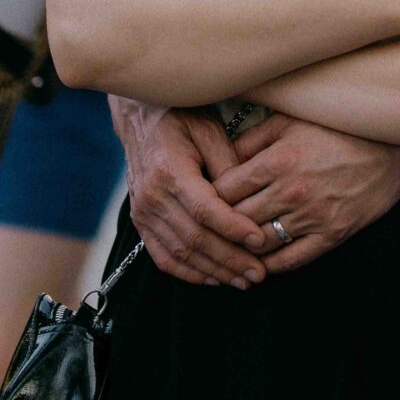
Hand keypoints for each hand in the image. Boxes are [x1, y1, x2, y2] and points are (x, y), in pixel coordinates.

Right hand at [110, 98, 270, 286]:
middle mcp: (152, 195)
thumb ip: (228, 164)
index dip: (233, 228)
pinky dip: (189, 273)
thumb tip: (247, 201)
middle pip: (194, 238)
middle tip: (259, 273)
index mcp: (170, 170)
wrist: (140, 120)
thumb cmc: (182, 119)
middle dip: (230, 260)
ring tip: (244, 281)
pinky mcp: (141, 222)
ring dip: (214, 271)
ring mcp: (143, 211)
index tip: (259, 240)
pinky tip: (214, 279)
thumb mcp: (209, 129)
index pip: (204, 210)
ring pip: (181, 253)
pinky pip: (163, 257)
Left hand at [213, 113, 399, 277]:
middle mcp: (291, 192)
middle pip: (237, 219)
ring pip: (260, 243)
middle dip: (218, 225)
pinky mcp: (332, 235)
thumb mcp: (290, 120)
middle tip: (205, 229)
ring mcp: (312, 216)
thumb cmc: (336, 128)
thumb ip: (252, 138)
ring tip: (226, 248)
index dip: (207, 196)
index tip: (199, 200)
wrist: (392, 148)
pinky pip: (291, 259)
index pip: (224, 190)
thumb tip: (219, 155)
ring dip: (240, 248)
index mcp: (277, 160)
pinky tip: (257, 263)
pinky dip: (269, 265)